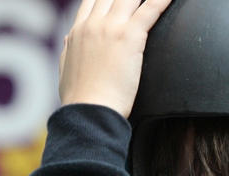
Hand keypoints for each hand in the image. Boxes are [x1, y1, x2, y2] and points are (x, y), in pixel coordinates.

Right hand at [59, 0, 171, 117]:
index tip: (114, 1)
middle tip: (134, 2)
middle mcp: (92, 25)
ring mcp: (110, 28)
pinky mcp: (129, 36)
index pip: (92, 3)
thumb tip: (68, 40)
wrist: (89, 111)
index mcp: (78, 33)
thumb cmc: (81, 99)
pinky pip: (150, 9)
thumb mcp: (66, 69)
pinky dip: (162, 1)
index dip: (105, 0)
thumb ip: (69, 51)